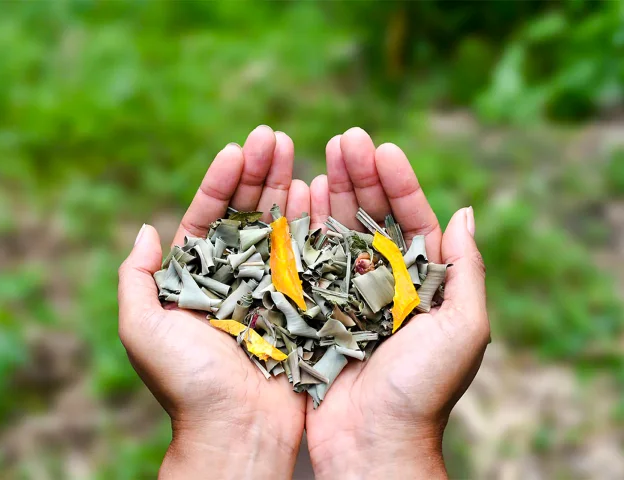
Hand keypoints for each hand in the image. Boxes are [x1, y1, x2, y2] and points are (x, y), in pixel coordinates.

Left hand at [118, 126, 309, 478]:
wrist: (237, 430)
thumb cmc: (187, 385)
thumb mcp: (143, 330)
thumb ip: (137, 280)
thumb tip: (145, 230)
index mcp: (197, 279)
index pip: (208, 218)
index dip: (221, 182)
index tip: (236, 149)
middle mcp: (235, 277)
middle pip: (247, 214)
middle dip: (259, 173)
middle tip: (273, 136)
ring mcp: (271, 286)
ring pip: (278, 226)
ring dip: (285, 186)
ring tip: (295, 150)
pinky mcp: (301, 300)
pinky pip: (307, 255)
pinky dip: (311, 222)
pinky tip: (317, 190)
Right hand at [306, 128, 489, 478]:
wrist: (371, 443)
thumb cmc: (421, 390)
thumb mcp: (462, 329)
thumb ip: (466, 271)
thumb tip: (466, 213)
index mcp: (422, 284)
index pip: (412, 220)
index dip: (399, 183)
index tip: (383, 149)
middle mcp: (383, 282)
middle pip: (371, 217)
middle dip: (360, 176)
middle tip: (346, 139)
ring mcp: (345, 292)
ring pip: (337, 230)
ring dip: (331, 191)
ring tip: (320, 154)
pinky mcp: (313, 306)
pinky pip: (307, 259)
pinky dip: (303, 226)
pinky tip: (299, 195)